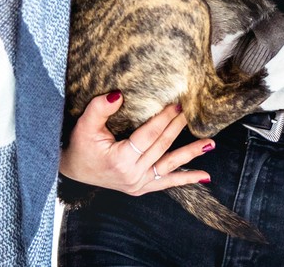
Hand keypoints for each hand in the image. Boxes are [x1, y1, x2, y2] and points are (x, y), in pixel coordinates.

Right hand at [60, 94, 213, 195]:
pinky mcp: (142, 188)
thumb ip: (100, 108)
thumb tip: (118, 95)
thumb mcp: (84, 125)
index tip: (177, 103)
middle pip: (161, 146)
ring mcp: (138, 184)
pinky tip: (204, 177)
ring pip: (169, 165)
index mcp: (119, 159)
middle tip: (192, 110)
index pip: (148, 135)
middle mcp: (132, 175)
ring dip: (190, 154)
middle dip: (178, 126)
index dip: (163, 118)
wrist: (74, 170)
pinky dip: (185, 179)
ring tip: (210, 144)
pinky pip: (167, 183)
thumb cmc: (79, 146)